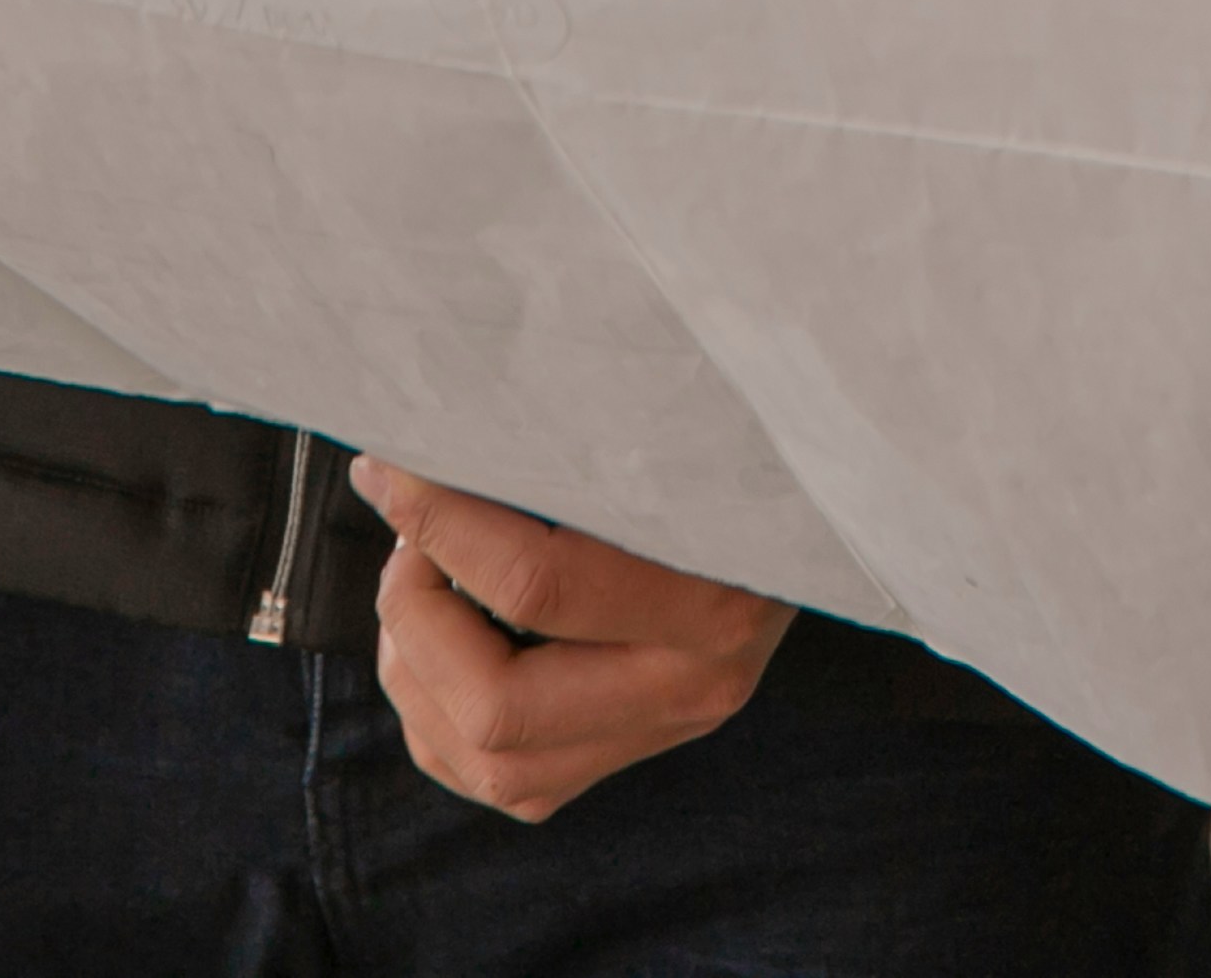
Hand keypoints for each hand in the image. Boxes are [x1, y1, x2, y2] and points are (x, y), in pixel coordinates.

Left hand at [352, 459, 796, 821]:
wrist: (819, 507)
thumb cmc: (728, 448)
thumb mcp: (674, 435)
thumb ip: (573, 441)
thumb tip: (431, 428)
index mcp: (714, 599)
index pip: (537, 587)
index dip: (439, 525)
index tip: (390, 467)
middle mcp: (690, 686)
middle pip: (497, 709)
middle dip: (415, 617)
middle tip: (408, 536)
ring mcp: (657, 733)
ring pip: (488, 761)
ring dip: (416, 672)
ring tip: (418, 584)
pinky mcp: (623, 756)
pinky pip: (501, 781)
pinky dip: (438, 719)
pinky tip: (439, 645)